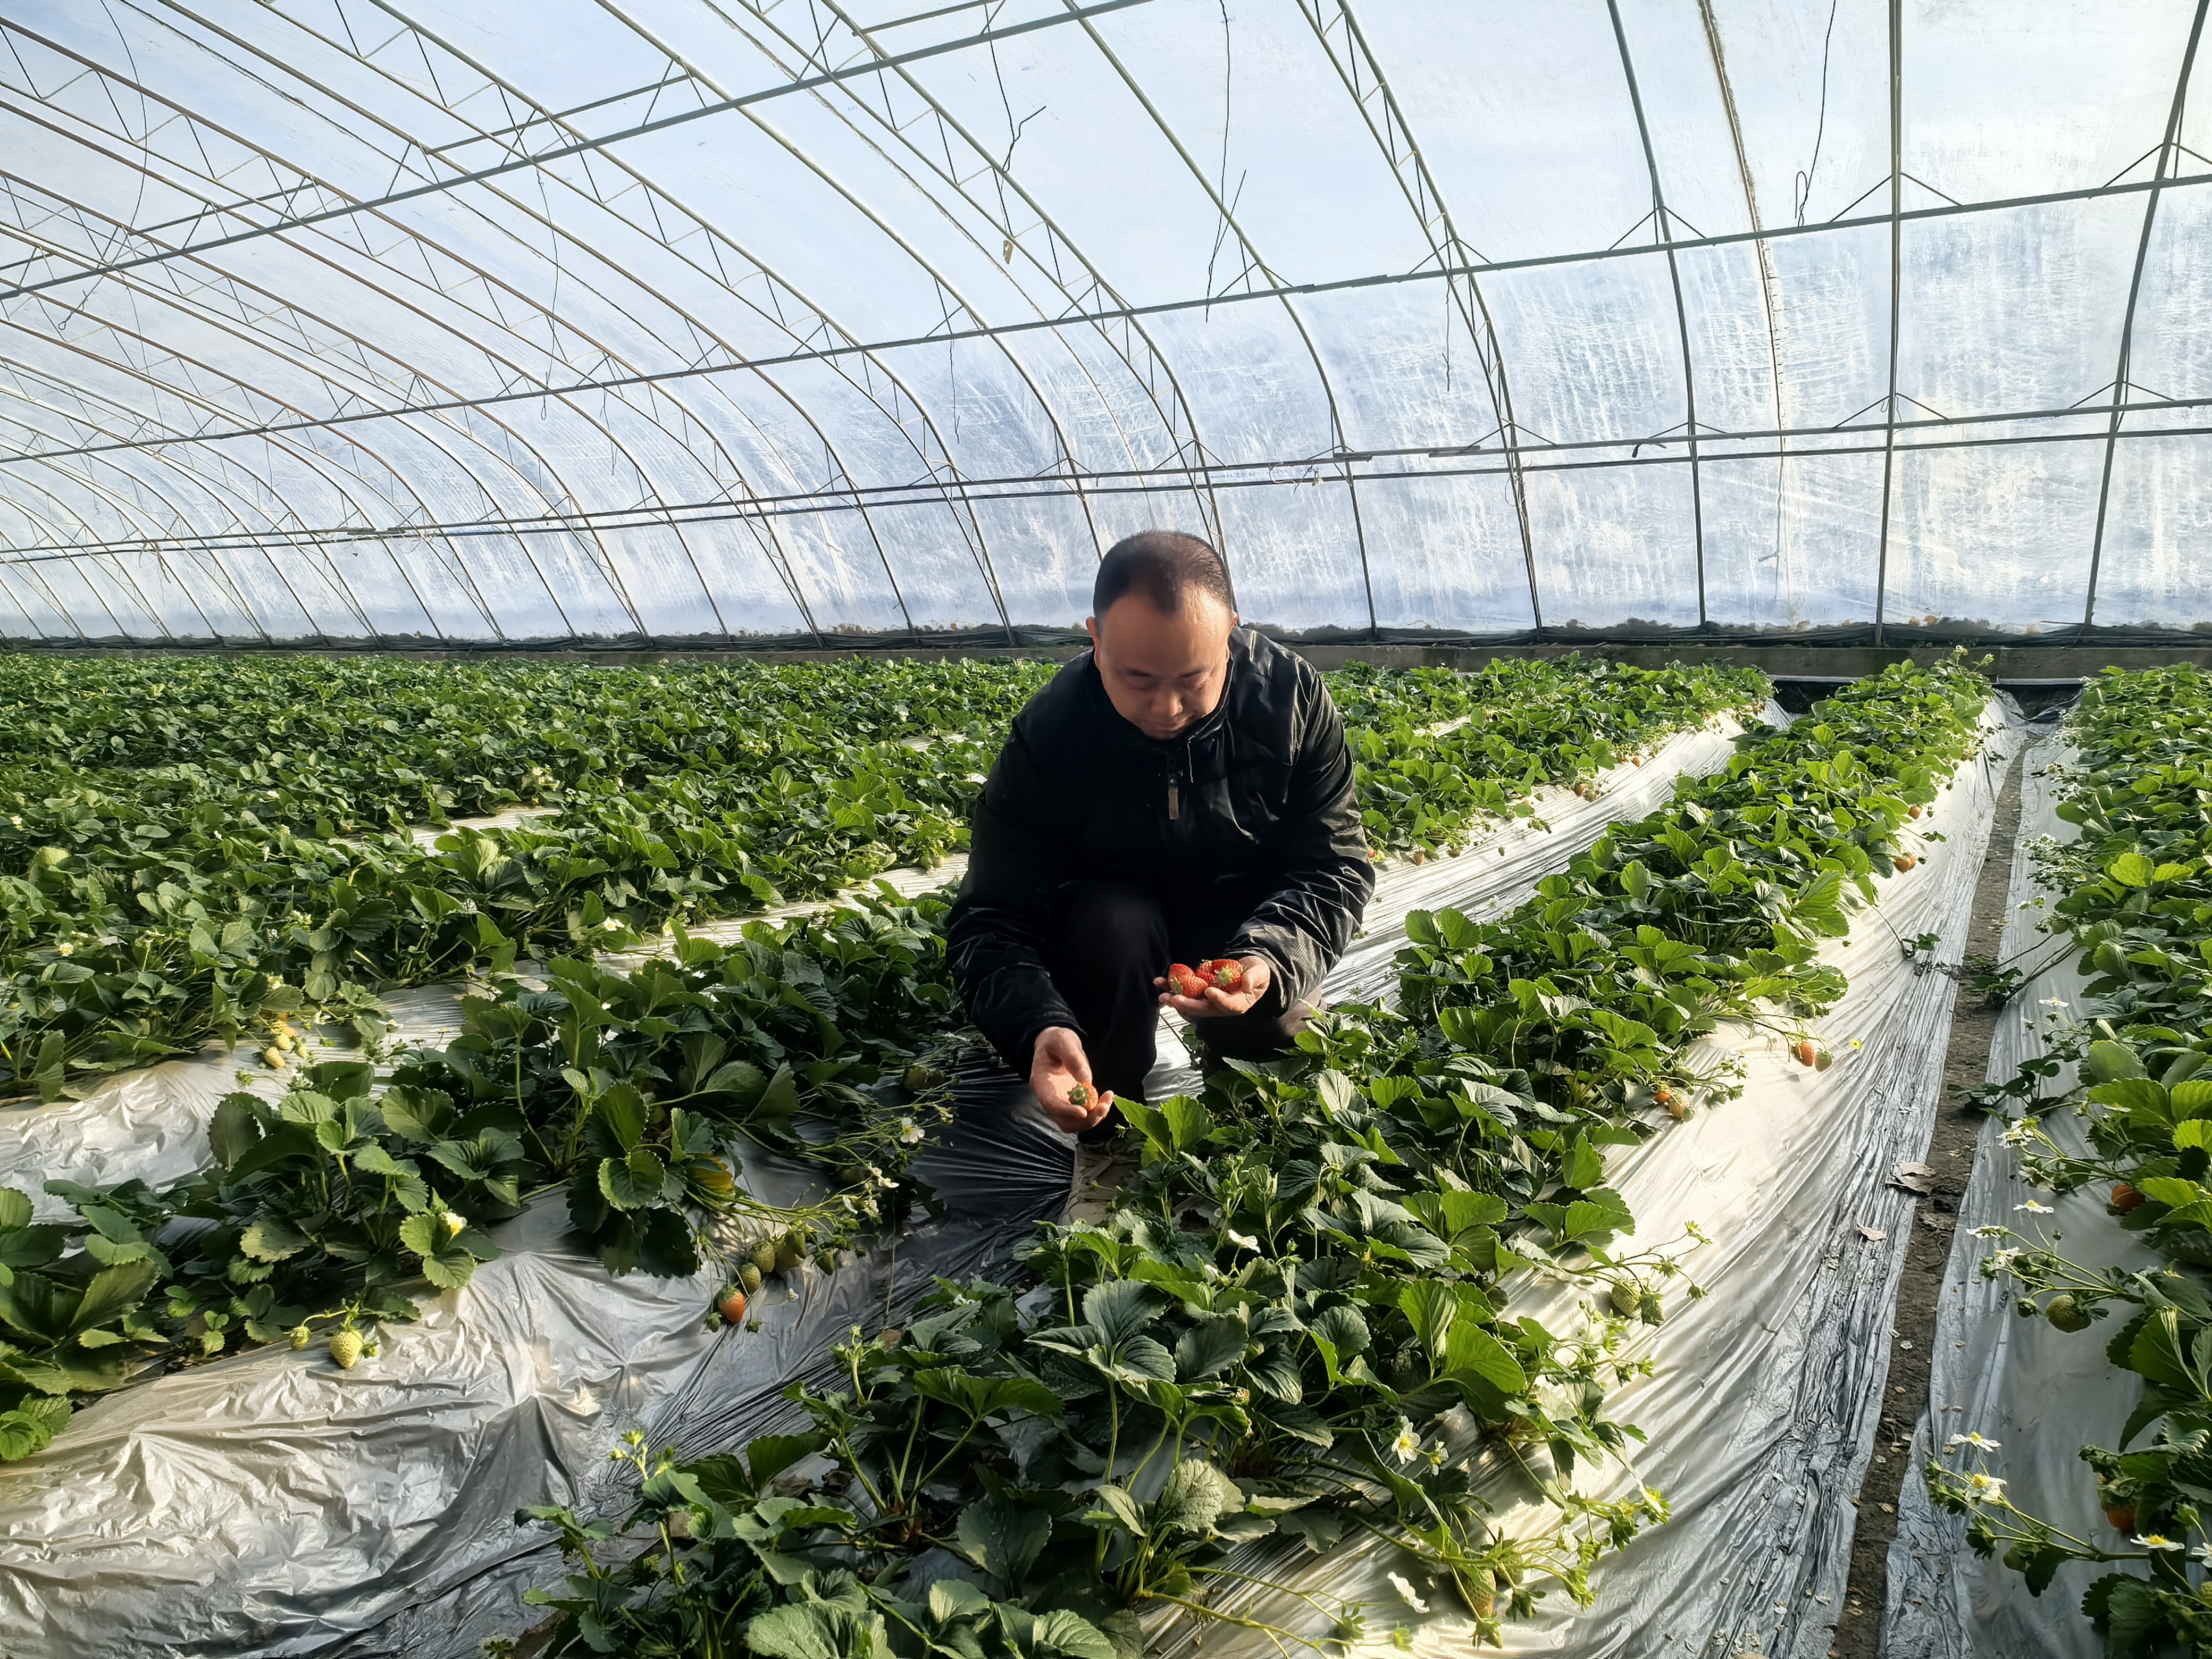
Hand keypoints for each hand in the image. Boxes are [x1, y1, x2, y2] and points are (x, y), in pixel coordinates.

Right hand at [1031, 1026, 1112, 1133]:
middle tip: (1104, 1106)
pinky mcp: (1073, 1103)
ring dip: (1093, 1118)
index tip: (1083, 1112)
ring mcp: (1061, 1102)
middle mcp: (1049, 1098)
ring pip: (1075, 1123)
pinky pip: (1085, 1115)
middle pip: (1065, 1121)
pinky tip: (1107, 1097)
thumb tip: (1086, 1080)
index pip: (1051, 1104)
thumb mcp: (1063, 1041)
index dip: (1066, 1111)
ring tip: (1107, 1101)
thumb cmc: (1057, 1040)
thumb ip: (1073, 1058)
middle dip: (1085, 1119)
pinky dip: (1097, 1111)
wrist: (1057, 1044)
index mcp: (1041, 1083)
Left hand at [1156, 956, 1270, 1018]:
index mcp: (1238, 1004)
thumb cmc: (1256, 973)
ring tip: (1162, 994)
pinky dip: (1173, 987)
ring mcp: (1209, 1000)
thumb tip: (1246, 983)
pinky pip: (1186, 992)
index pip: (1228, 1005)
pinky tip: (1160, 983)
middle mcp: (1221, 1006)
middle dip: (1188, 1004)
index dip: (1219, 1000)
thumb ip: (1254, 977)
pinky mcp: (1200, 992)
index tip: (1209, 992)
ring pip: (1191, 1003)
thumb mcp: (1260, 973)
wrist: (1247, 971)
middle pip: (1204, 1009)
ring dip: (1176, 999)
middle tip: (1174, 999)